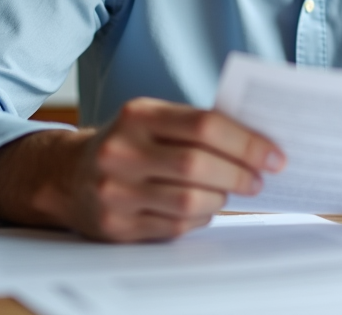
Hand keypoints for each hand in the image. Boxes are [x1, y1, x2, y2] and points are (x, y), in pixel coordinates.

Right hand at [0, 98, 284, 242]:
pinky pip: (175, 226)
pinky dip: (199, 217)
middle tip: (260, 179)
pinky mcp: (116, 226)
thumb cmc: (128, 143)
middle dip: (240, 174)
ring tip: (229, 191)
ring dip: (221, 198)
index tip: (274, 156)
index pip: (205, 126)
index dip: (247, 142)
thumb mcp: (153, 119)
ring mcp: (115, 191)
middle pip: (199, 166)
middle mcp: (122, 152)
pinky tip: (203, 207)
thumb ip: (197, 125)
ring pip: (190, 201)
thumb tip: (259, 142)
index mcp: (138, 115)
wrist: (67, 175)